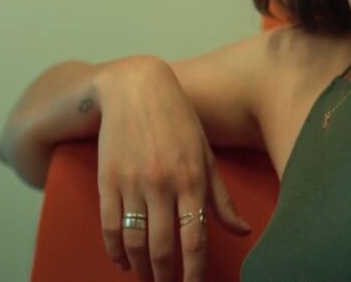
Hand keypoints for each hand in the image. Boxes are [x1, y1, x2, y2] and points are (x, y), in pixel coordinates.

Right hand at [92, 57, 251, 280]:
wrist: (136, 89)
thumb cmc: (178, 122)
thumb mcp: (205, 155)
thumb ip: (221, 197)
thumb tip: (243, 231)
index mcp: (192, 180)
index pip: (196, 239)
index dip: (195, 271)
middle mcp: (163, 184)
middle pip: (164, 247)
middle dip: (166, 277)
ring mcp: (133, 183)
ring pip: (135, 241)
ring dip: (142, 269)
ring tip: (148, 279)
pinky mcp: (108, 180)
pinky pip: (110, 226)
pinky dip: (115, 251)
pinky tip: (123, 262)